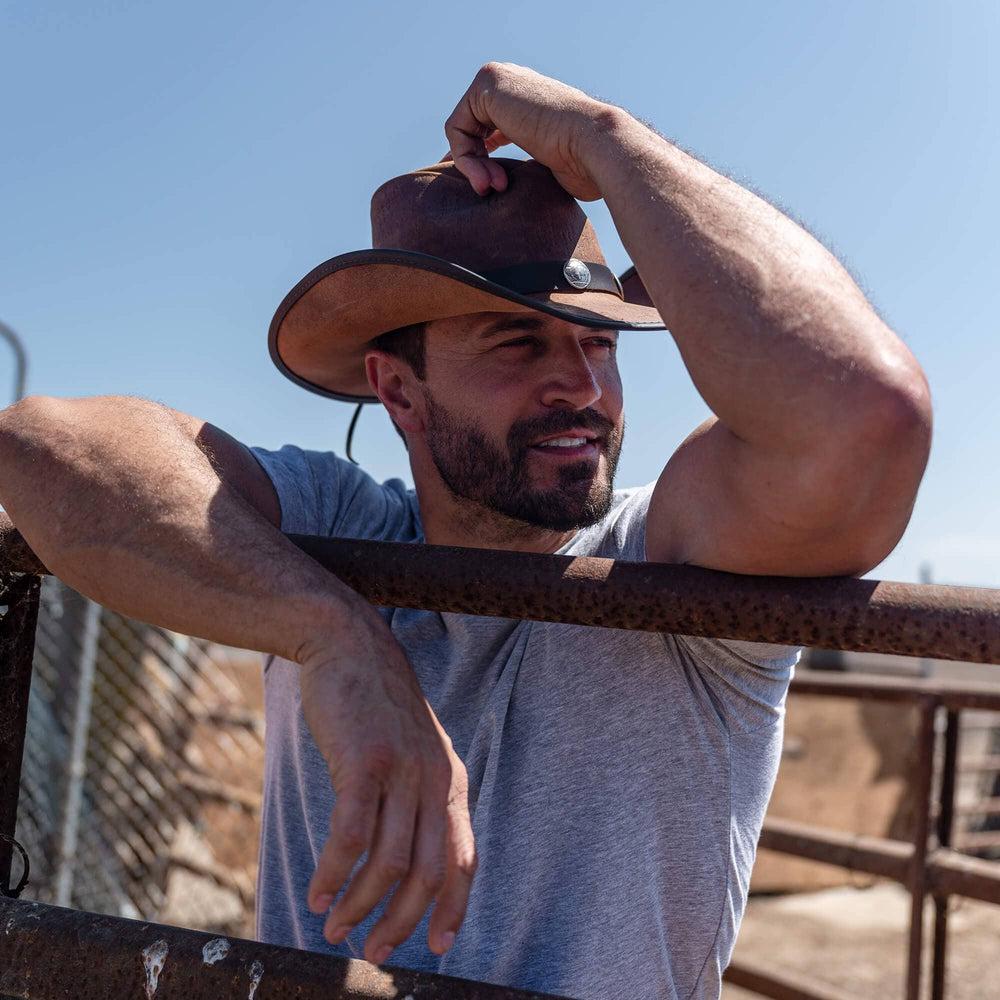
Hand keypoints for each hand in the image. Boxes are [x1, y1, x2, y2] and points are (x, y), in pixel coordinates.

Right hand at [297, 606, 476, 965]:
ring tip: (334, 926)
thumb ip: (417, 794)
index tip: (434, 945)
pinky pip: (350, 837)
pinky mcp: (364, 762)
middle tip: (373, 951)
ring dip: (361, 905)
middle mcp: (434, 779)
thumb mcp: (412, 748)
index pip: (464, 859)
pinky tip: (317, 892)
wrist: (349, 645)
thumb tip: (405, 856)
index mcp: (450, 780)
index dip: (453, 908)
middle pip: (429, 873)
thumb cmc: (374, 704)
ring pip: (389, 863)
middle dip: (402, 922)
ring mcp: (402, 770)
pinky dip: (333, 874)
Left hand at [443, 62, 617, 200]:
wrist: (596, 146)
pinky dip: (465, 159)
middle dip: (475, 165)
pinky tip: (487, 177)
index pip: (484, 129)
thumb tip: (495, 180)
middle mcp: (511, 82)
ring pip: (460, 130)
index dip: (480, 162)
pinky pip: (455, 128)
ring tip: (493, 187)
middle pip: (469, 129)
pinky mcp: (487, 85)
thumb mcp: (546, 162)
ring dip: (472, 166)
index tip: (492, 188)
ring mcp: (498, 78)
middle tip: (492, 190)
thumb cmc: (583, 164)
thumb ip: (521, 160)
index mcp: (526, 98)